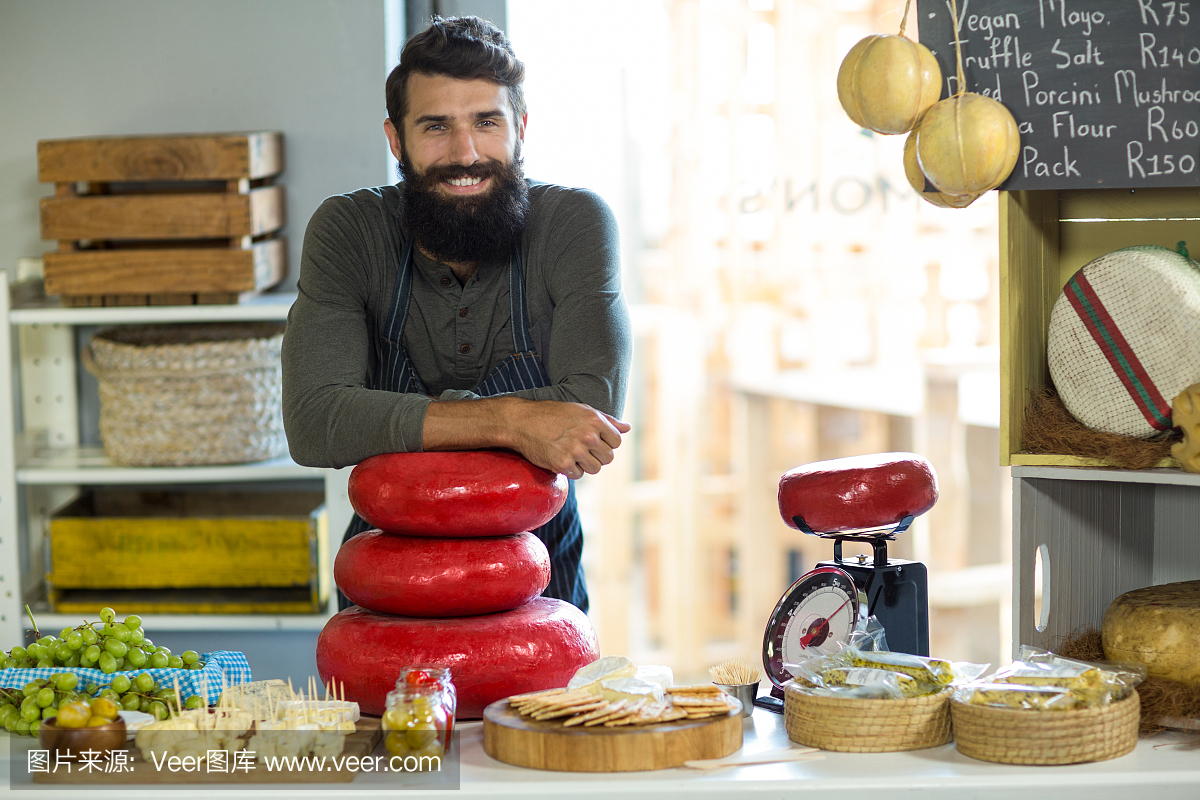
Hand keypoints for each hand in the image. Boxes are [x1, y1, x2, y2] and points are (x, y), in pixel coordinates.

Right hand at [505, 399, 630, 478]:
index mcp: (595, 420)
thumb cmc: (553, 414)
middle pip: (608, 458)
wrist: (523, 422)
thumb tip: (627, 428)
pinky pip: (578, 474)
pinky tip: (562, 457)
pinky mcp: (562, 464)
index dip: (606, 443)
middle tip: (581, 448)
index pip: (617, 441)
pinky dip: (572, 469)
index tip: (594, 441)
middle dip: (597, 455)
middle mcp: (587, 435)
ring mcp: (575, 450)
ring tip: (572, 453)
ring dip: (585, 464)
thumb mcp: (582, 410)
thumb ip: (607, 420)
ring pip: (595, 468)